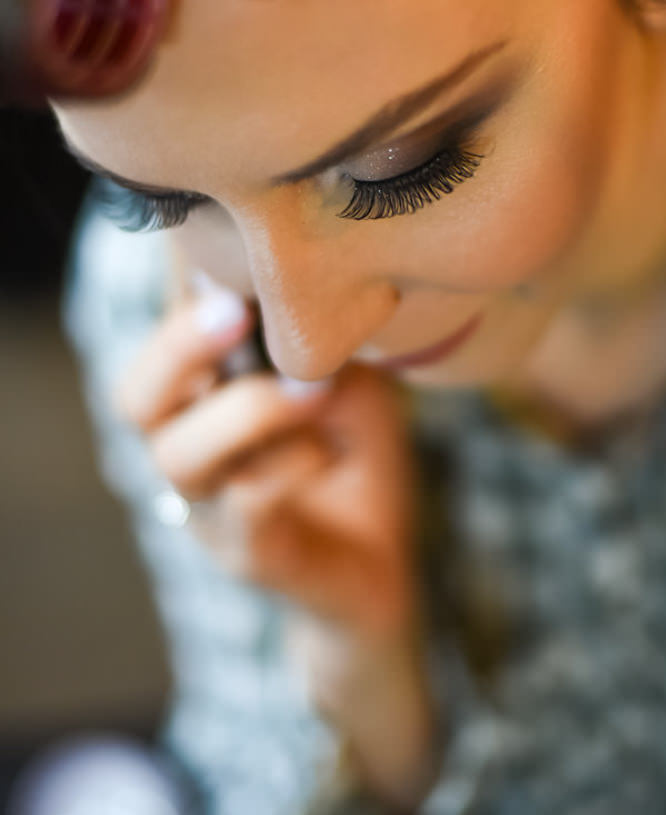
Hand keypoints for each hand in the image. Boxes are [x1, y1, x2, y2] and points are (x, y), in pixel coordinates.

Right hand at [113, 288, 416, 640]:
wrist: (382, 559)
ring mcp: (209, 509)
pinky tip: (328, 450)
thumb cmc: (352, 453)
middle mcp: (188, 451)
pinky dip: (289, 465)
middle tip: (236, 309)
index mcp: (201, 399)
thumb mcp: (346, 377)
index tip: (223, 255)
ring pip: (179, 457)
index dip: (177, 299)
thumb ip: (318, 342)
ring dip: (249, 410)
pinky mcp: (248, 554)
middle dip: (178, 347)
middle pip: (133, 399)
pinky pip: (246, 505)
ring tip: (314, 391)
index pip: (160, 344)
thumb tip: (306, 291)